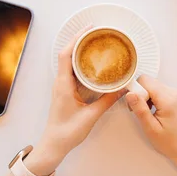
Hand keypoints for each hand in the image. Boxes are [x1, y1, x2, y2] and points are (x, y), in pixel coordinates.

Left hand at [23, 28, 123, 175]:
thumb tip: (122, 88)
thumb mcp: (91, 116)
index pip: (66, 55)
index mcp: (63, 84)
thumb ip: (107, 101)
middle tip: (96, 33)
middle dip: (80, 41)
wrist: (54, 145)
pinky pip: (72, 72)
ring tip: (95, 44)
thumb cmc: (67, 132)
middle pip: (67, 54)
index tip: (89, 30)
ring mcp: (62, 86)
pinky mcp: (65, 91)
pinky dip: (81, 63)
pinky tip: (93, 64)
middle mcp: (60, 82)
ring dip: (80, 51)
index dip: (76, 39)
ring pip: (70, 62)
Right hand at [126, 75, 176, 164]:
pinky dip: (150, 97)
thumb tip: (130, 93)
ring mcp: (174, 93)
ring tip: (146, 113)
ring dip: (144, 96)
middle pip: (148, 81)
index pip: (144, 80)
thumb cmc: (169, 142)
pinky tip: (151, 110)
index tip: (133, 105)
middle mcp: (172, 92)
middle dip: (139, 93)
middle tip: (138, 111)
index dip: (135, 91)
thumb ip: (140, 109)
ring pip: (151, 85)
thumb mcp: (150, 128)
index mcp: (168, 98)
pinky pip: (156, 90)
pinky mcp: (173, 96)